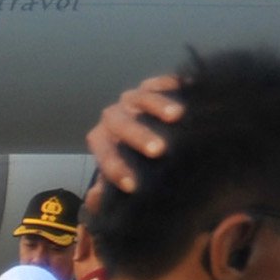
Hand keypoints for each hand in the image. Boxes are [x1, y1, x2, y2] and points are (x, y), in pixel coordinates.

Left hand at [82, 73, 186, 190]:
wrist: (149, 140)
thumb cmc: (134, 165)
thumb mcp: (121, 179)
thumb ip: (106, 192)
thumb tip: (94, 198)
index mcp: (103, 140)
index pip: (105, 153)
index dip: (116, 169)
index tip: (132, 186)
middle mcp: (114, 116)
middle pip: (120, 123)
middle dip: (139, 136)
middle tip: (158, 150)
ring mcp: (133, 99)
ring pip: (139, 98)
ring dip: (157, 105)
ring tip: (177, 116)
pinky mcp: (152, 86)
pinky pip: (159, 82)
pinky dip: (170, 83)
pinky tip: (185, 87)